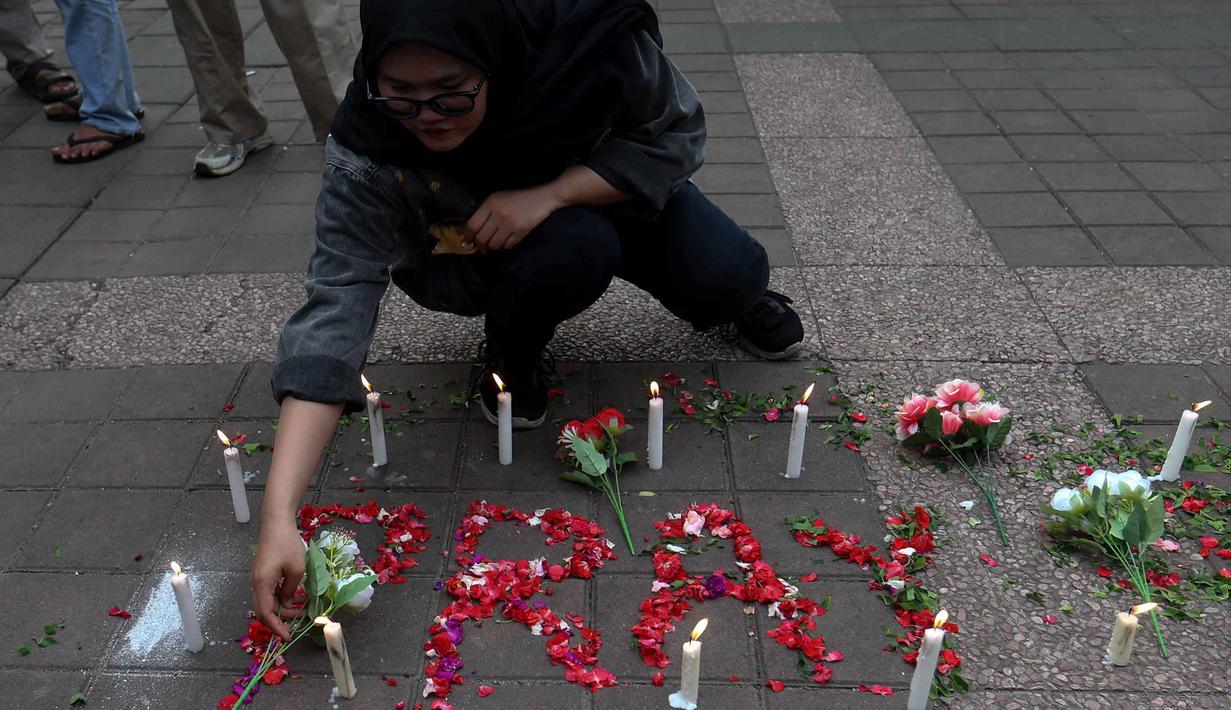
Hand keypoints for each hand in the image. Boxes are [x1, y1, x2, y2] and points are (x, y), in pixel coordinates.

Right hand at [251, 516, 305, 640]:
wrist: (276, 523)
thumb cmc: (287, 544)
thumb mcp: (297, 569)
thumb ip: (292, 589)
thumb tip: (288, 602)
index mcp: (262, 584)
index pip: (265, 613)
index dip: (276, 627)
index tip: (288, 636)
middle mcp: (256, 583)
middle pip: (264, 609)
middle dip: (280, 620)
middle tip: (298, 623)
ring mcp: (258, 578)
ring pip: (267, 601)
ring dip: (281, 609)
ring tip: (300, 611)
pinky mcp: (262, 573)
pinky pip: (268, 592)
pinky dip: (279, 599)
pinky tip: (293, 598)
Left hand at [465, 186, 561, 252]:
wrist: (542, 197)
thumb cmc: (519, 197)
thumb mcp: (498, 198)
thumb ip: (486, 211)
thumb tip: (475, 231)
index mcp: (491, 203)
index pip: (473, 225)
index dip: (468, 236)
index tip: (468, 241)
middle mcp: (499, 214)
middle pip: (482, 238)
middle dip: (480, 245)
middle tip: (481, 247)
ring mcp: (511, 223)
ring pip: (494, 244)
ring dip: (492, 247)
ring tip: (494, 243)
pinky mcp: (522, 231)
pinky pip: (508, 245)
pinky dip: (505, 246)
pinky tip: (506, 240)